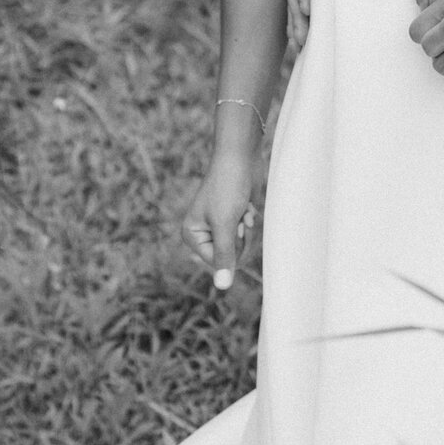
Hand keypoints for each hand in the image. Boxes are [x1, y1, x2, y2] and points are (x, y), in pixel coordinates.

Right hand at [179, 153, 257, 291]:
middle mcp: (203, 232)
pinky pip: (247, 234)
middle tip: (238, 216)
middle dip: (241, 238)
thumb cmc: (228, 187)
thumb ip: (224, 256)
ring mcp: (219, 225)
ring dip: (248, 228)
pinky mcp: (234, 218)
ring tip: (243, 209)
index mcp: (192, 234)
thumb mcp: (225, 224)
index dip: (231, 250)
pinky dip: (251, 221)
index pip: (216, 262)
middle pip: (230, 256)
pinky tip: (248, 206)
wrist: (240, 157)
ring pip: (241, 246)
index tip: (234, 227)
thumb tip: (223, 287)